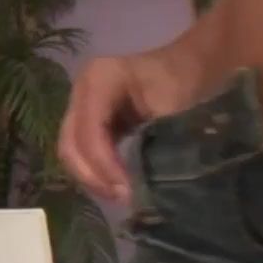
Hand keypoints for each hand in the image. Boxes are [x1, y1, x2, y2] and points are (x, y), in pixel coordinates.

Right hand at [58, 49, 199, 202]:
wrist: (191, 65)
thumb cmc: (187, 80)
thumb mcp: (175, 108)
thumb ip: (152, 145)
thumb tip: (137, 187)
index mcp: (100, 79)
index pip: (90, 130)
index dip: (104, 164)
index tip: (129, 190)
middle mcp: (82, 90)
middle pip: (71, 143)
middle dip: (93, 176)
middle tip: (123, 197)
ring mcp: (81, 104)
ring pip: (71, 151)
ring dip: (92, 177)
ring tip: (120, 194)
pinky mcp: (87, 119)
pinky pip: (80, 151)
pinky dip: (95, 171)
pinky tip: (116, 184)